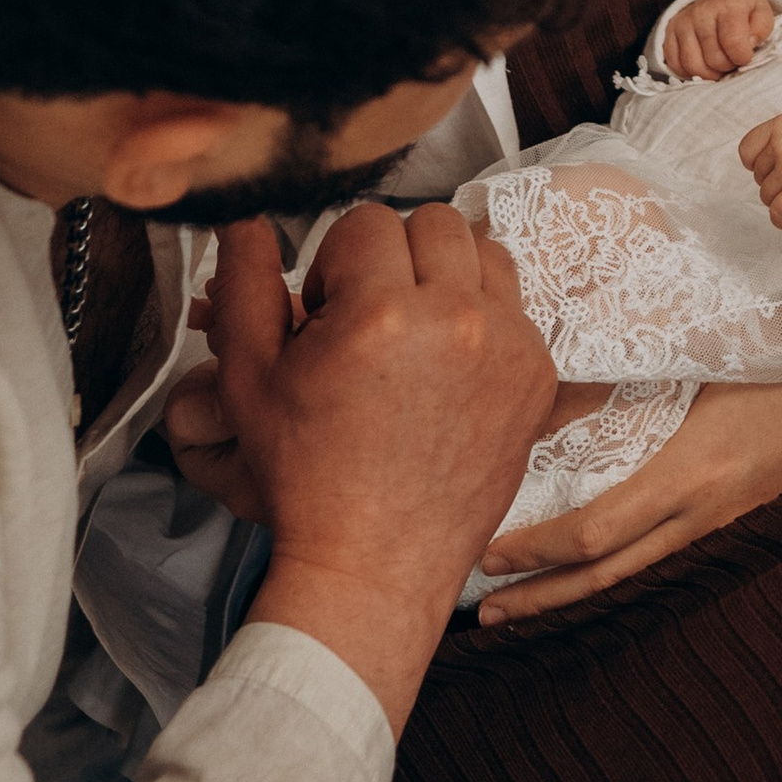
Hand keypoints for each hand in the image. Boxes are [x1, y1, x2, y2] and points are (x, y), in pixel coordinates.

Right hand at [208, 202, 557, 729]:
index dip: (335, 264)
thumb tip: (246, 219)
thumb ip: (243, 285)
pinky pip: (515, 306)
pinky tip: (445, 369)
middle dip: (393, 258)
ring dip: (445, 276)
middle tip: (367, 318)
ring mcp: (509, 346)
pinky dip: (482, 320)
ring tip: (411, 334)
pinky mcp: (538, 376)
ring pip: (484, 253)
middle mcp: (458, 319)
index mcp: (381, 314)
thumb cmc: (305, 476)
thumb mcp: (247, 380)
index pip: (367, 221)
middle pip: (434, 223)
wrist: (374, 562)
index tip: (327, 314)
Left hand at [470, 365, 781, 622]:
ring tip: (522, 609)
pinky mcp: (744, 527)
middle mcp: (707, 517)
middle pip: (607, 579)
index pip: (594, 536)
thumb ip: (630, 379)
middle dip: (540, 599)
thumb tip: (549, 392)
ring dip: (574, 597)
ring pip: (638, 581)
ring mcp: (729, 530)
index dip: (535, 554)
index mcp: (693, 476)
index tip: (486, 555)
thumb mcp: (709, 361)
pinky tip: (595, 580)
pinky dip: (623, 578)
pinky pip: (670, 564)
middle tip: (483, 612)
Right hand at [663, 0, 778, 77]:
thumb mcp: (761, 13)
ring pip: (693, 66)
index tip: (746, 55)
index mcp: (728, 5)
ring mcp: (682, 23)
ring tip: (719, 64)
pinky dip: (691, 72)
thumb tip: (748, 43)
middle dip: (728, 66)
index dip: (743, 57)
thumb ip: (761, 28)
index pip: (734, 42)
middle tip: (732, 59)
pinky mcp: (668, 34)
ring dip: (710, 73)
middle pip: (714, 59)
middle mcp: (701, 11)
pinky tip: (703, 64)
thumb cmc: (742, 11)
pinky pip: (676, 65)